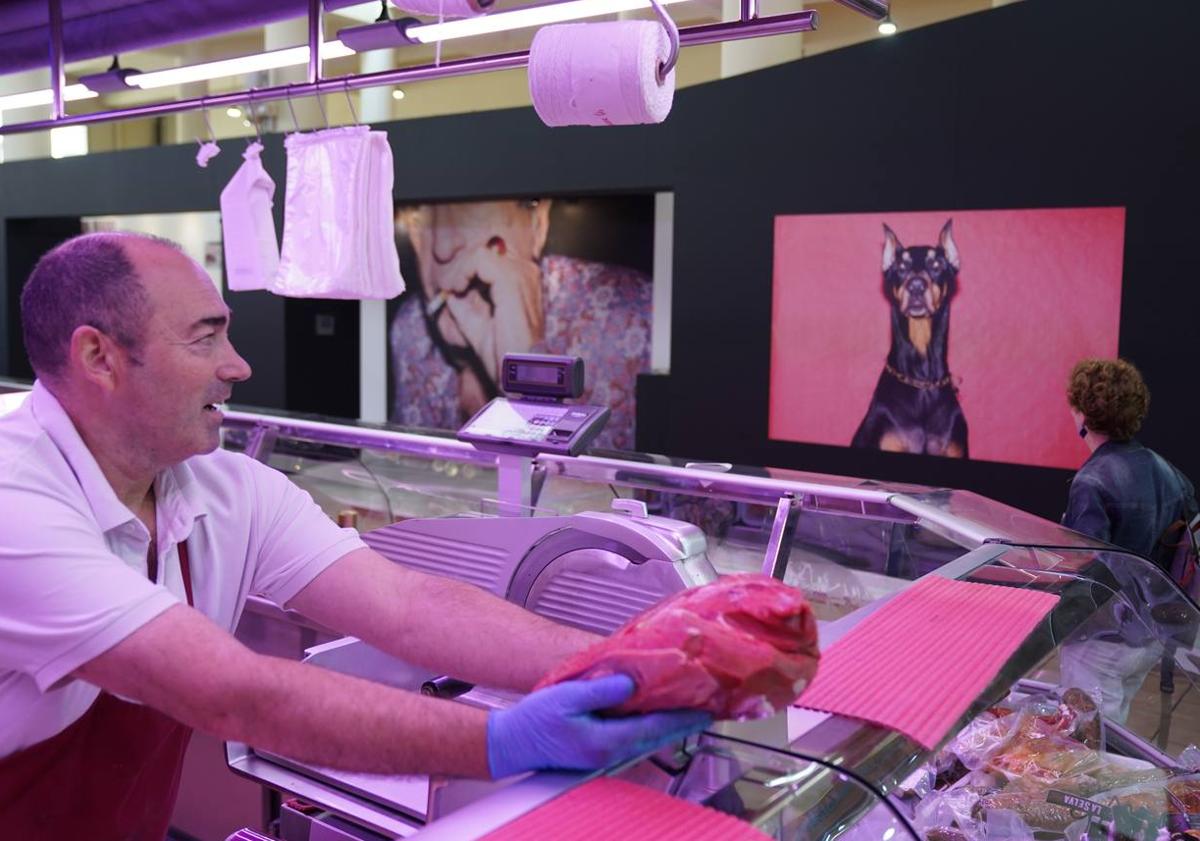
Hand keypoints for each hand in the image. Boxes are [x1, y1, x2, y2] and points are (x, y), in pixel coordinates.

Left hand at [439, 248, 543, 383]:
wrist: (520, 373)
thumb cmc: (505, 356)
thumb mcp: (478, 328)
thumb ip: (464, 309)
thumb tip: (448, 294)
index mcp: (523, 283)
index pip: (488, 260)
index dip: (465, 270)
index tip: (451, 289)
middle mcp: (526, 273)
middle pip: (483, 252)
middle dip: (460, 268)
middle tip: (448, 288)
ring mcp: (521, 274)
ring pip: (479, 253)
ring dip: (459, 270)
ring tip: (452, 289)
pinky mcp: (511, 280)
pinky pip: (479, 259)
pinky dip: (462, 271)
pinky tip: (457, 288)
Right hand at [486, 675, 710, 778]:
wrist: (512, 743)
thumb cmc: (534, 721)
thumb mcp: (567, 697)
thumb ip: (601, 690)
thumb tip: (631, 683)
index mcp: (607, 740)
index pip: (656, 728)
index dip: (684, 718)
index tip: (707, 710)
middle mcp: (611, 752)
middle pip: (658, 737)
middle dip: (684, 722)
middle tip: (709, 707)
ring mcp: (606, 755)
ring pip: (648, 739)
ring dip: (670, 725)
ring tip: (689, 708)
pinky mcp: (600, 751)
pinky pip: (635, 738)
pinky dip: (651, 726)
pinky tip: (655, 714)